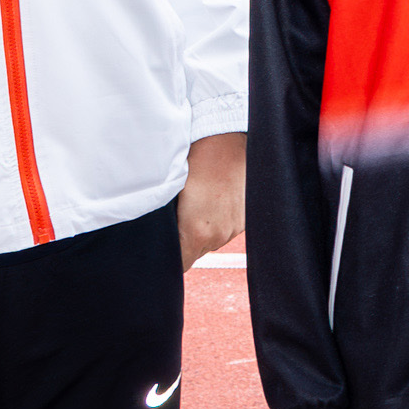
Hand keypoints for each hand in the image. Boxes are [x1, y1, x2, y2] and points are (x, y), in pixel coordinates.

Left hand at [176, 133, 248, 265]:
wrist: (224, 143)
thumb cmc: (193, 164)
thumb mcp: (172, 196)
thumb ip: (169, 226)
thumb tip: (164, 237)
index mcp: (196, 233)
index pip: (181, 265)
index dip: (172, 257)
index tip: (167, 244)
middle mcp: (219, 235)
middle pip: (197, 252)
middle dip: (187, 240)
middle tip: (181, 215)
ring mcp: (235, 227)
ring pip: (213, 240)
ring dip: (205, 229)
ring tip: (201, 203)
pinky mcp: (245, 218)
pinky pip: (227, 228)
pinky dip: (220, 220)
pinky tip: (215, 199)